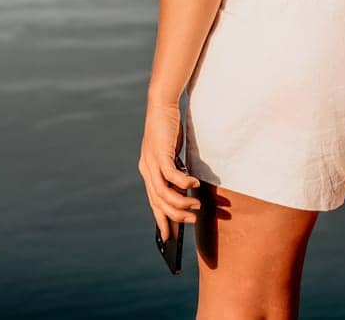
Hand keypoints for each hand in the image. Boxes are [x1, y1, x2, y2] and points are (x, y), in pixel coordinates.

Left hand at [138, 99, 200, 239]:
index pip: (154, 202)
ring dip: (182, 203)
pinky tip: (195, 184)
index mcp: (148, 171)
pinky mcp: (160, 153)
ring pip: (164, 193)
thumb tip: (186, 192)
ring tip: (197, 205)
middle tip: (193, 220)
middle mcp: (147, 169)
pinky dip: (184, 183)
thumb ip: (174, 173)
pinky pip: (172, 176)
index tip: (169, 238)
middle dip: (176, 216)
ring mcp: (151, 162)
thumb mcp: (171, 156)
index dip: (162, 220)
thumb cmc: (168, 130)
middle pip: (159, 202)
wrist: (162, 105)